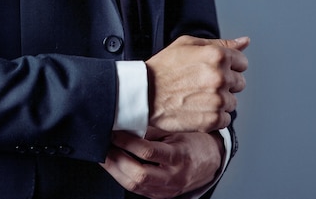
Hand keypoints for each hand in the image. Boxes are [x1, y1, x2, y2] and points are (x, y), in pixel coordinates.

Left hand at [100, 127, 224, 198]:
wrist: (211, 161)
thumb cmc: (194, 142)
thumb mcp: (178, 131)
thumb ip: (153, 130)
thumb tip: (128, 123)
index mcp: (179, 156)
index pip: (147, 152)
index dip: (127, 142)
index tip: (115, 133)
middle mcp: (172, 176)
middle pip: (138, 175)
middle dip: (116, 160)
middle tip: (104, 146)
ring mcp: (166, 190)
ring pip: (134, 186)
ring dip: (115, 171)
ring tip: (105, 156)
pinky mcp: (160, 195)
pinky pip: (137, 190)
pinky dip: (123, 178)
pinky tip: (116, 167)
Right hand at [146, 35, 248, 132]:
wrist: (143, 94)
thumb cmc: (164, 67)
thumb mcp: (188, 44)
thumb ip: (221, 43)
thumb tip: (245, 42)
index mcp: (217, 55)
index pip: (242, 62)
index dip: (228, 65)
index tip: (213, 70)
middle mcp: (220, 77)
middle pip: (240, 82)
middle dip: (225, 83)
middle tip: (201, 83)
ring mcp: (217, 99)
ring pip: (232, 102)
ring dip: (219, 101)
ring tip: (197, 96)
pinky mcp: (212, 119)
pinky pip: (226, 119)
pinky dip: (214, 117)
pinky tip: (197, 109)